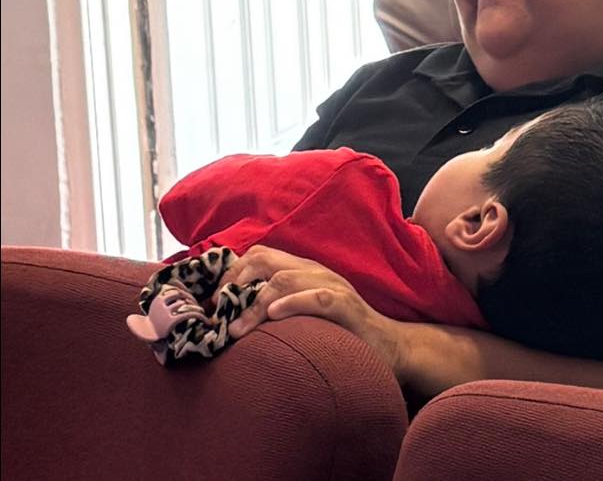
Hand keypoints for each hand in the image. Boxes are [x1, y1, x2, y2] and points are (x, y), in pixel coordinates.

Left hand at [217, 245, 373, 343]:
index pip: (259, 257)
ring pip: (286, 278)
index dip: (230, 276)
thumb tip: (234, 325)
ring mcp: (332, 286)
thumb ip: (277, 313)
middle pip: (266, 259)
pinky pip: (318, 297)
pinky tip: (274, 315)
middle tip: (216, 314)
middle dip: (235, 282)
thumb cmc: (342, 336)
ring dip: (255, 302)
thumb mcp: (305, 319)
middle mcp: (315, 272)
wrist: (391, 347)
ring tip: (236, 328)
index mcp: (303, 272)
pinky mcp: (347, 307)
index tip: (210, 306)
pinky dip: (294, 303)